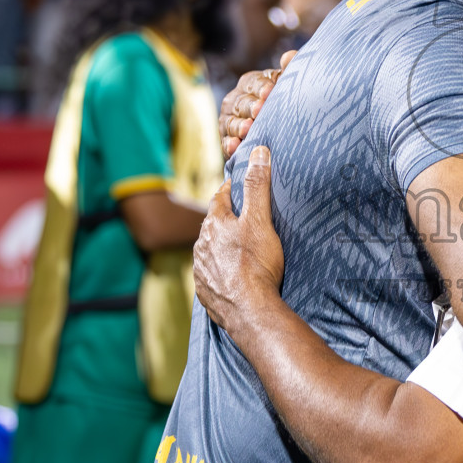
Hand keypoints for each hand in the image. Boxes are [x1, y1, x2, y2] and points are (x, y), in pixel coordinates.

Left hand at [193, 149, 285, 347]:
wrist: (249, 311)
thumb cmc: (257, 264)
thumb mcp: (261, 219)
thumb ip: (258, 185)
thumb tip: (258, 151)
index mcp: (215, 224)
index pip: (220, 198)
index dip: (231, 190)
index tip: (239, 186)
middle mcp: (202, 244)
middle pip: (213, 224)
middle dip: (226, 218)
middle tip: (242, 217)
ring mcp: (201, 269)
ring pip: (209, 249)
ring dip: (220, 245)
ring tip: (237, 247)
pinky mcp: (204, 291)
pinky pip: (210, 274)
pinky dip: (219, 270)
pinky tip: (230, 275)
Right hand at [219, 49, 295, 157]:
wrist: (278, 128)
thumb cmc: (284, 101)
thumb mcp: (287, 85)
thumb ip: (290, 70)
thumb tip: (289, 56)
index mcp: (251, 83)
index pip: (254, 83)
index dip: (262, 87)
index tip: (269, 92)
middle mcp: (236, 99)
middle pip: (242, 102)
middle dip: (251, 107)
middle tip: (260, 112)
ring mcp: (229, 119)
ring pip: (232, 122)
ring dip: (239, 126)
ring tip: (248, 129)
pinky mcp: (227, 139)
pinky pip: (226, 142)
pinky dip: (230, 144)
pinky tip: (235, 146)